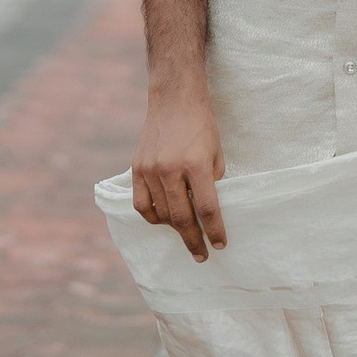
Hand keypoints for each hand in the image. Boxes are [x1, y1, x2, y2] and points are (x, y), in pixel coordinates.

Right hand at [133, 88, 226, 261]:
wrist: (174, 100)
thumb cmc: (201, 125)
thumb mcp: (216, 153)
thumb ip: (213, 181)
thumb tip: (209, 211)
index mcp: (196, 164)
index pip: (207, 208)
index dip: (214, 230)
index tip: (220, 245)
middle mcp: (171, 169)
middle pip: (182, 217)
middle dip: (193, 239)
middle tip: (201, 255)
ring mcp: (150, 170)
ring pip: (160, 214)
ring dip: (174, 230)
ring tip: (185, 235)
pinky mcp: (137, 169)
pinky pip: (142, 204)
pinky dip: (152, 217)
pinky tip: (163, 221)